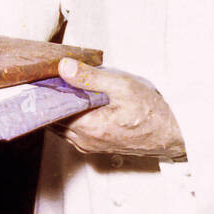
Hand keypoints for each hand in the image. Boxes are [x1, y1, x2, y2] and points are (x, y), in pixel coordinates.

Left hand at [56, 58, 184, 158]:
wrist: (171, 134)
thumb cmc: (152, 111)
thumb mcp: (122, 86)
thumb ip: (90, 77)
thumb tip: (64, 67)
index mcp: (88, 127)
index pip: (51, 110)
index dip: (44, 91)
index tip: (42, 75)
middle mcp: (84, 141)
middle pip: (52, 118)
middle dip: (50, 98)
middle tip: (51, 76)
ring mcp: (88, 145)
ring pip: (60, 125)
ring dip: (59, 107)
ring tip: (64, 85)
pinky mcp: (94, 146)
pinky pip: (71, 130)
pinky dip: (69, 115)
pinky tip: (78, 100)